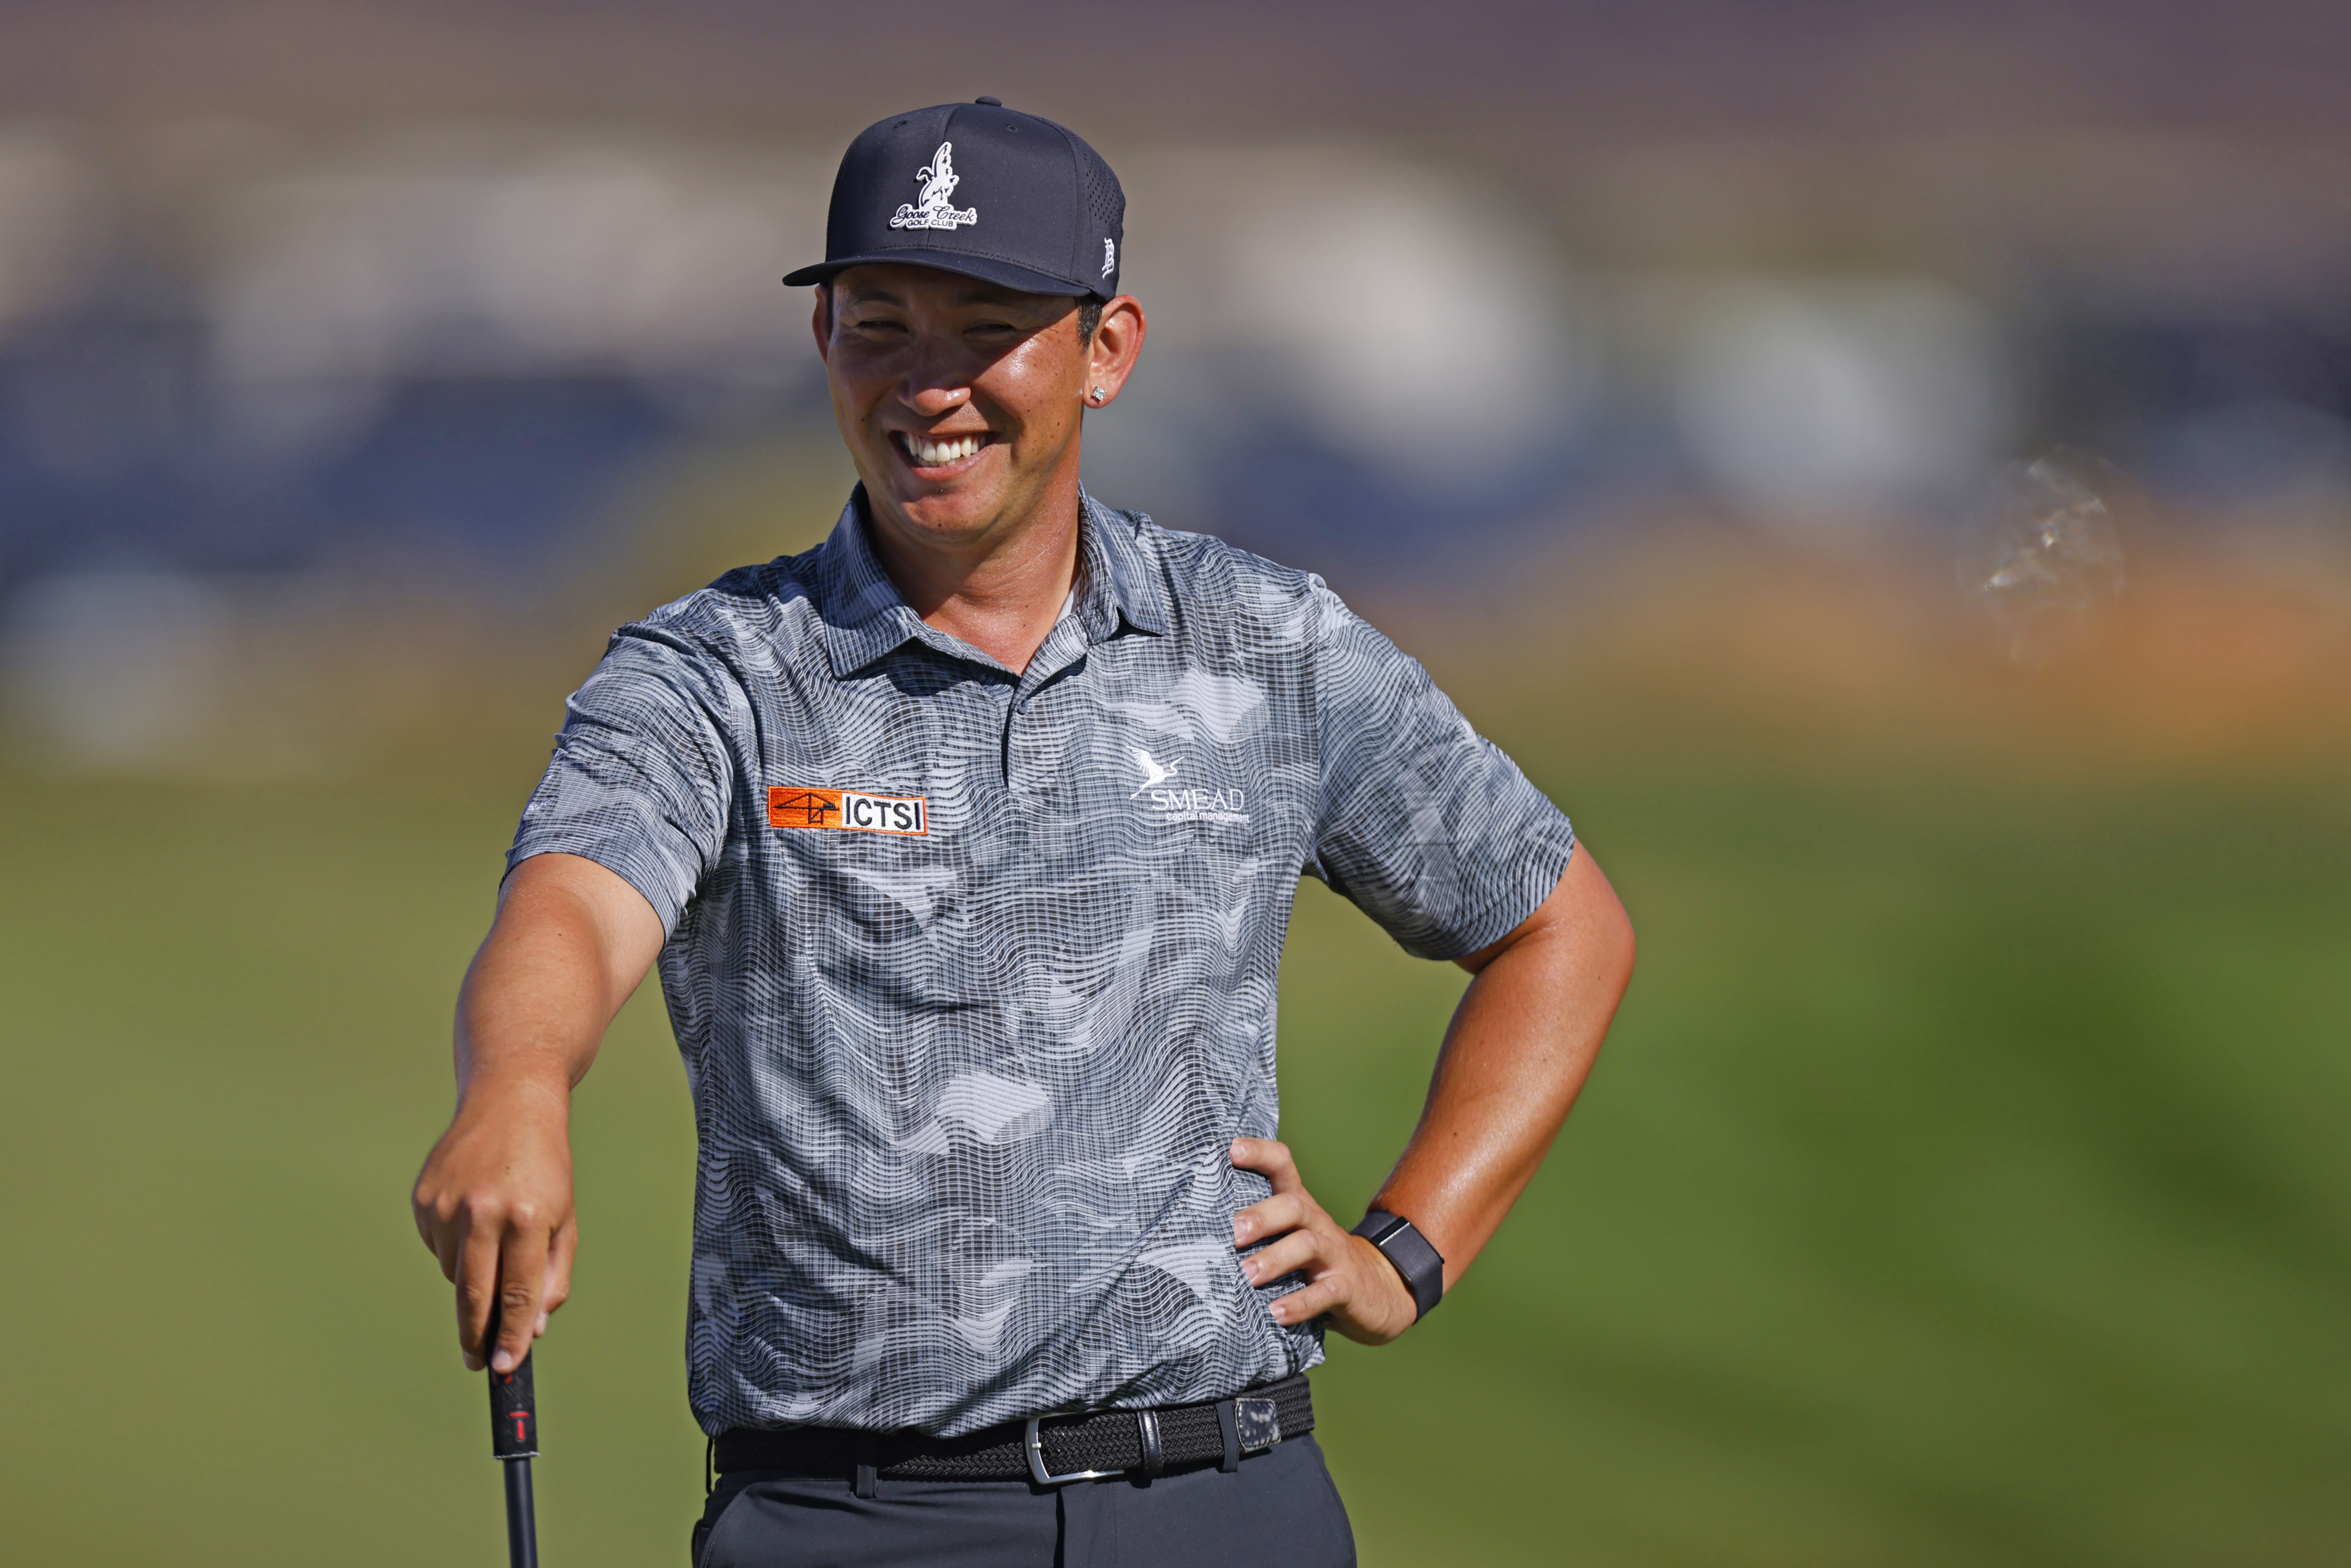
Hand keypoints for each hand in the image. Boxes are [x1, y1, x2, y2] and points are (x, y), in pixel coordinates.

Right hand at [411, 1076, 577, 1373]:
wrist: (510, 1103)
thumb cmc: (545, 1168)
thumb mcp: (564, 1219)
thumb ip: (551, 1277)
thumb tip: (530, 1329)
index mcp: (527, 1219)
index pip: (516, 1295)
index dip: (509, 1337)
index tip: (504, 1367)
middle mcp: (483, 1213)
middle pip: (474, 1296)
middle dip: (476, 1336)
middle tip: (479, 1361)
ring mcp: (447, 1206)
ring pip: (454, 1274)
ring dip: (472, 1279)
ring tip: (493, 1243)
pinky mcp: (423, 1200)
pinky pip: (438, 1249)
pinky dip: (455, 1250)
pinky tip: (472, 1220)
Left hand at [1229, 1138, 1418, 1344]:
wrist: (1379, 1290)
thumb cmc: (1315, 1262)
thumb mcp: (1290, 1237)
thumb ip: (1257, 1231)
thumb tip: (1193, 1236)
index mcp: (1299, 1207)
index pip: (1283, 1167)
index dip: (1260, 1153)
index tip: (1232, 1150)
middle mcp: (1316, 1223)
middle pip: (1292, 1206)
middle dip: (1261, 1216)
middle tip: (1232, 1233)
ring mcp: (1333, 1255)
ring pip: (1306, 1245)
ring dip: (1274, 1259)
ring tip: (1247, 1276)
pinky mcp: (1346, 1288)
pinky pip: (1324, 1292)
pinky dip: (1300, 1303)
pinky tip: (1276, 1313)